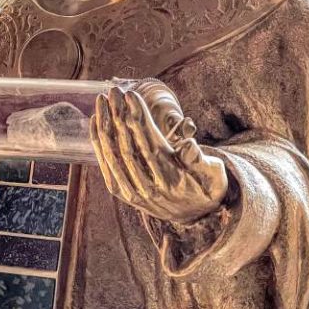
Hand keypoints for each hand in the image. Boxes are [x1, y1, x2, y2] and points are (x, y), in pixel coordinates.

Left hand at [90, 86, 227, 222]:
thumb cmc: (204, 187)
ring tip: (101, 99)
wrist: (194, 218)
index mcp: (171, 178)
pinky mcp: (121, 192)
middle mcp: (148, 186)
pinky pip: (106, 164)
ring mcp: (132, 191)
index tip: (130, 95)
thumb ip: (201, 160)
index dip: (138, 117)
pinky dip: (98, 142)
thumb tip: (190, 146)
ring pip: (113, 153)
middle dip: (119, 114)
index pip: (150, 142)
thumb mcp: (213, 175)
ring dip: (105, 124)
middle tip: (114, 90)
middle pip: (127, 144)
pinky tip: (95, 120)